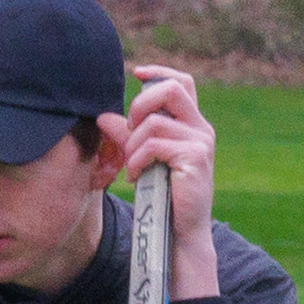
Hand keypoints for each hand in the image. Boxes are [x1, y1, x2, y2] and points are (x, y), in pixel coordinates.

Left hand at [96, 64, 221, 300]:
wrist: (179, 231)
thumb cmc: (161, 196)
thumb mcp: (142, 160)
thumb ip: (127, 136)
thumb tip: (103, 117)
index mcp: (191, 124)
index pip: (181, 82)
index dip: (158, 72)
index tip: (135, 72)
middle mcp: (200, 128)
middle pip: (170, 90)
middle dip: (140, 104)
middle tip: (130, 129)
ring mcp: (200, 142)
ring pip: (154, 123)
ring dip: (133, 144)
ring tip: (132, 166)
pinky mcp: (195, 158)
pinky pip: (154, 144)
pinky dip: (137, 159)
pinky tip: (135, 176)